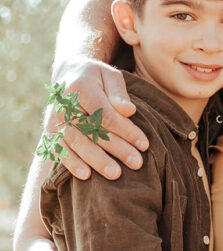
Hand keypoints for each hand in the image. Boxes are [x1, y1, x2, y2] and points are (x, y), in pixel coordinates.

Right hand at [49, 61, 147, 178]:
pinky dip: (71, 163)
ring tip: (116, 174)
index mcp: (79, 87)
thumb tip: (129, 111)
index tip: (144, 144)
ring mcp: (54, 120)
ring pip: (76, 143)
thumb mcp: (110, 75)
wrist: (68, 75)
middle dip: (116, 148)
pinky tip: (86, 175)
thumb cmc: (96, 77)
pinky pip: (59, 149)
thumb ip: (118, 92)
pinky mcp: (50, 132)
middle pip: (91, 130)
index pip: (105, 114)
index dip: (126, 130)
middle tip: (136, 163)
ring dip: (96, 160)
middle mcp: (63, 105)